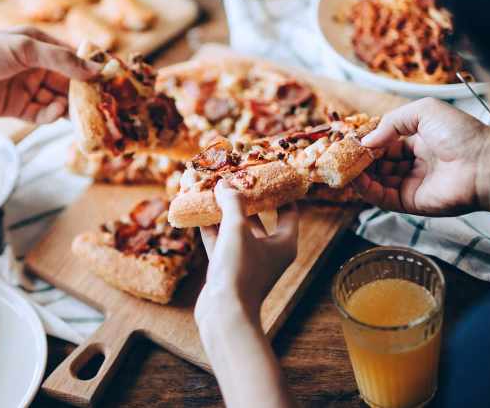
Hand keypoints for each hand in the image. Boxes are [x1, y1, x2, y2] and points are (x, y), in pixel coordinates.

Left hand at [0, 27, 98, 123]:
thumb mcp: (23, 48)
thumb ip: (60, 60)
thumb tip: (94, 70)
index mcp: (40, 44)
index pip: (74, 58)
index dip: (92, 69)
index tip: (111, 81)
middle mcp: (36, 66)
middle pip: (69, 82)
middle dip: (84, 94)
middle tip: (101, 105)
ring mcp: (26, 87)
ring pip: (57, 100)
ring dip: (68, 107)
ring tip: (77, 113)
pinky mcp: (16, 108)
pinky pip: (41, 114)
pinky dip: (50, 116)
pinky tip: (53, 114)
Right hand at [196, 181, 298, 318]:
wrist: (224, 313)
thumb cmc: (239, 270)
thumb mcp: (237, 230)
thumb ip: (232, 203)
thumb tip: (225, 183)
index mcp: (284, 243)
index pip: (290, 211)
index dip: (281, 192)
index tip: (271, 175)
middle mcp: (269, 252)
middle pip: (260, 218)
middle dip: (245, 199)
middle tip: (235, 179)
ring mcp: (247, 261)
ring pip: (237, 230)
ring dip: (225, 213)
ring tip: (213, 191)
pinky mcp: (228, 269)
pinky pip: (221, 242)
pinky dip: (211, 228)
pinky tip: (199, 212)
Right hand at [354, 98, 489, 216]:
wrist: (484, 164)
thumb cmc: (462, 134)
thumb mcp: (424, 111)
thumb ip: (392, 121)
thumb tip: (367, 140)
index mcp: (421, 142)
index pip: (386, 143)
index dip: (368, 141)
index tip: (350, 139)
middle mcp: (415, 164)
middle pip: (378, 163)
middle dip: (359, 158)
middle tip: (340, 154)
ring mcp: (412, 184)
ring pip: (376, 181)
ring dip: (358, 174)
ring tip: (342, 165)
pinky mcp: (410, 202)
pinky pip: (382, 197)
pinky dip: (366, 190)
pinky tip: (355, 179)